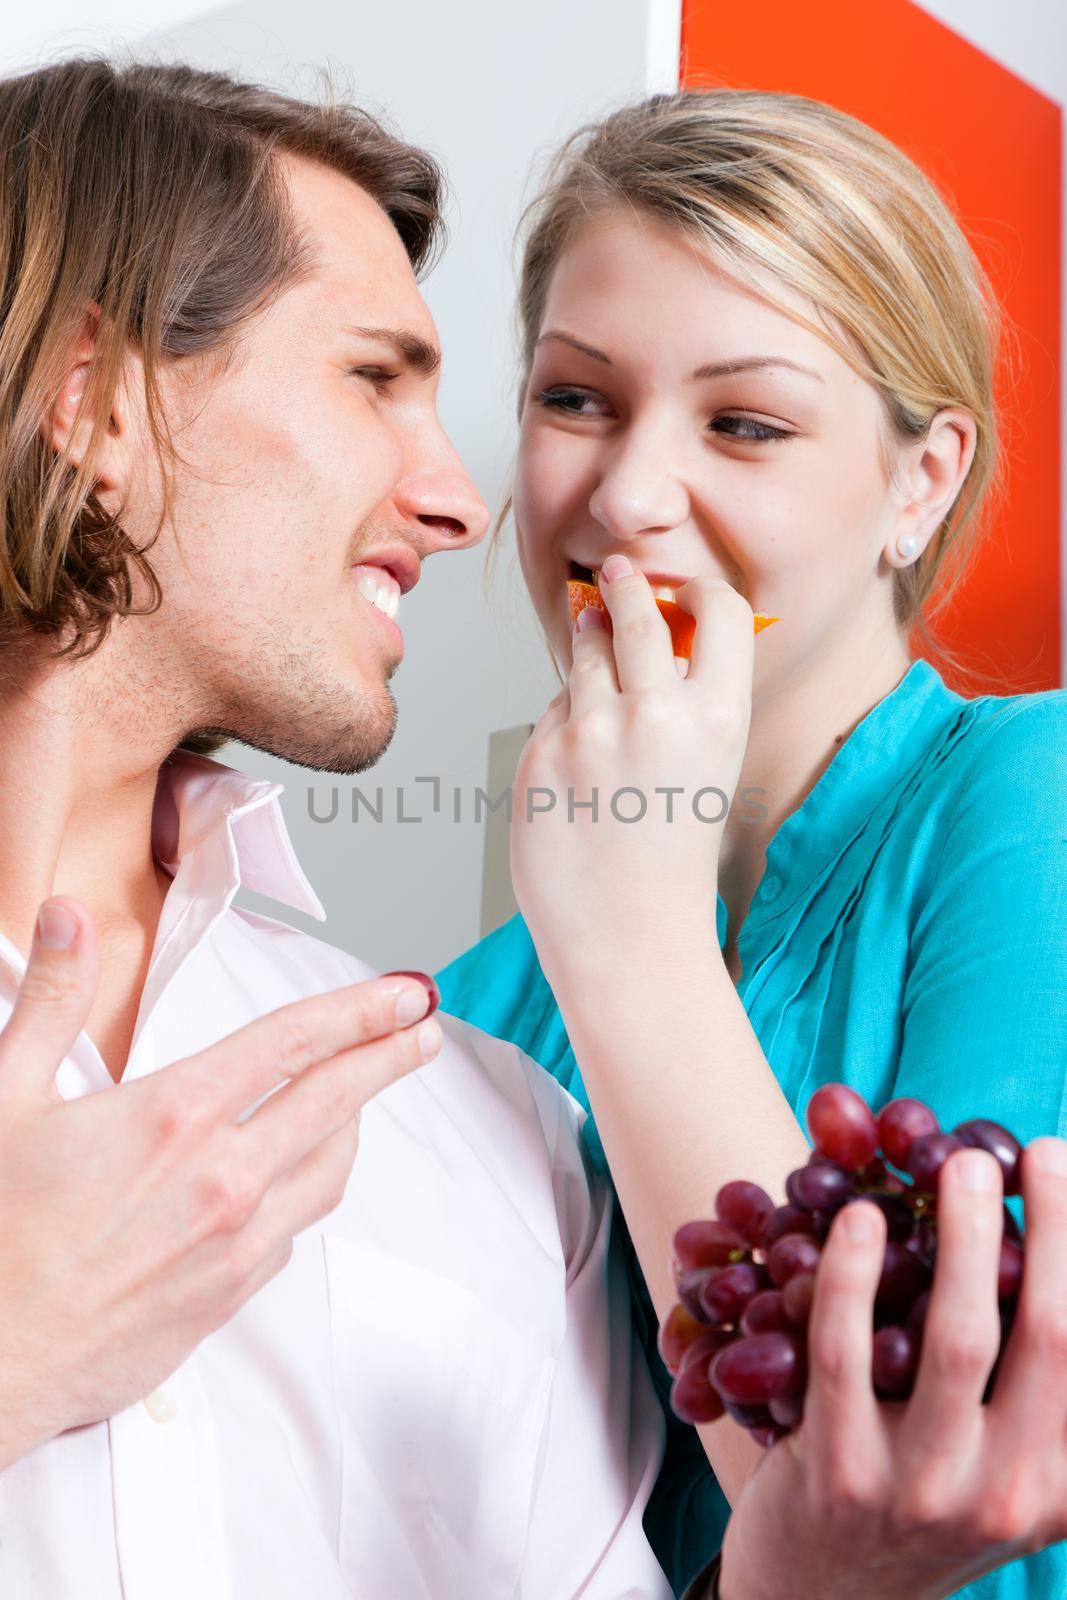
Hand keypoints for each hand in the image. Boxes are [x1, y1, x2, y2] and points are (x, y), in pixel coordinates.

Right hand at [0, 896, 441, 1467]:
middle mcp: (222, 1179)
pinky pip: (293, 1229)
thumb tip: (68, 919)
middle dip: (389, 1055)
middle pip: (337, 1100)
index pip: (294, 1043)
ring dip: (353, 1124)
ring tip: (361, 1098)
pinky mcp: (229, 1297)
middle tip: (422, 1029)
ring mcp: (234, 1243)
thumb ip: (52, 1001)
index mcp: (174, 1118)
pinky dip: (305, 1190)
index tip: (406, 991)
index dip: (361, 1009)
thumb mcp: (6, 1101)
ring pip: (329, 1168)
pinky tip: (291, 1179)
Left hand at [510, 556, 754, 986]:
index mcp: (717, 717)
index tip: (683, 591)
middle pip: (634, 613)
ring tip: (596, 660)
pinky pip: (552, 711)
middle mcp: (654, 713)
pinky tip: (581, 766)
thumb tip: (653, 641)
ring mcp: (589, 731)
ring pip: (584, 654)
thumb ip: (689, 705)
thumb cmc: (673, 862)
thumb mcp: (711, 771)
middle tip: (616, 574)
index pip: (718, 610)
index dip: (699, 592)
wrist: (628, 937)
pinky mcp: (538, 753)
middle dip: (624, 589)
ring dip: (589, 648)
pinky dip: (565, 723)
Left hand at [718, 1142, 1066, 1599]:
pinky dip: (852, 1274)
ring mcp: (924, 1491)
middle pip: (1051, 1338)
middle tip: (1043, 1152)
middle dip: (1053, 1233)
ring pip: (957, 1341)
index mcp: (1060, 1485)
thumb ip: (1038, 1394)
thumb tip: (1049, 1263)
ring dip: (964, 1239)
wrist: (820, 1598)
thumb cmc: (922, 1498)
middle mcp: (1009, 1495)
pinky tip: (854, 1217)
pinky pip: (846, 1352)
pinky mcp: (839, 1475)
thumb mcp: (1005, 1470)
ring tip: (958, 1165)